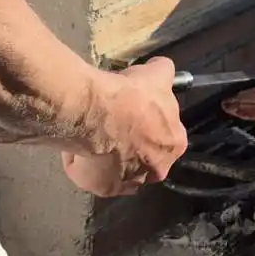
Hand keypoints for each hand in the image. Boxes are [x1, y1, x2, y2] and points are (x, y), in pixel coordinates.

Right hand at [63, 58, 186, 197]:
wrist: (98, 113)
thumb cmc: (132, 96)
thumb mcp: (155, 74)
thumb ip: (164, 72)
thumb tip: (162, 67)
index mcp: (175, 144)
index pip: (164, 135)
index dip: (148, 122)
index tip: (133, 110)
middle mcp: (157, 170)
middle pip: (143, 156)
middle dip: (131, 143)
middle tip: (113, 122)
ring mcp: (130, 183)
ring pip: (117, 168)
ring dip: (108, 155)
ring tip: (93, 133)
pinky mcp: (103, 188)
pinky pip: (92, 175)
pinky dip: (84, 162)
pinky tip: (79, 145)